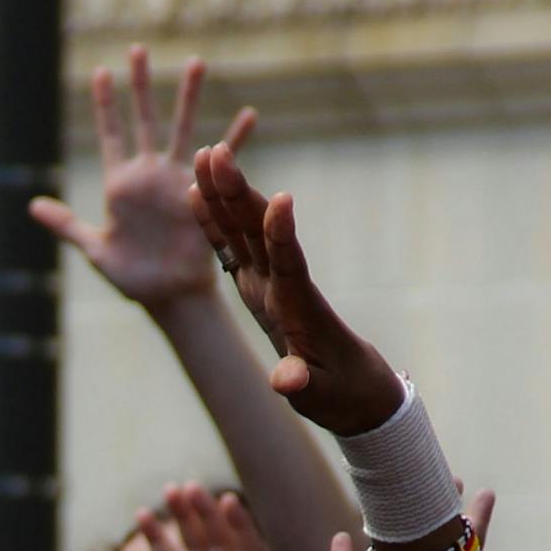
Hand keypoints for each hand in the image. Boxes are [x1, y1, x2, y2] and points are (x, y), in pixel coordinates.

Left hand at [31, 47, 254, 310]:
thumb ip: (66, 225)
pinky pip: (221, 162)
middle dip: (141, 85)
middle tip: (138, 49)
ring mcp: (175, 180)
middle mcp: (148, 175)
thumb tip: (33, 206)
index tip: (101, 72)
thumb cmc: (132, 276)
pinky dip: (233, 140)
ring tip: (195, 62)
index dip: (105, 104)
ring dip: (187, 97)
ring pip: (181, 128)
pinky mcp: (201, 193)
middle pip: (144, 119)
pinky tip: (248, 116)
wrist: (169, 294)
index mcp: (120, 184)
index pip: (110, 134)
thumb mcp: (94, 248)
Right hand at [187, 144, 403, 435]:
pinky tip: (197, 194)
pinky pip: (232, 246)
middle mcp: (284, 285)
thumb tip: (285, 380)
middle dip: (239, 193)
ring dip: (225, 193)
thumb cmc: (339, 393)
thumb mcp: (320, 397)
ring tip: (207, 154)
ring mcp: (269, 282)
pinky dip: (214, 222)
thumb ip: (299, 384)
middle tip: (220, 153)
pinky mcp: (257, 286)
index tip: (281, 200)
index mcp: (300, 309)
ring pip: (243, 230)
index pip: (290, 265)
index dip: (283, 234)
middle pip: (259, 232)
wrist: (353, 388)